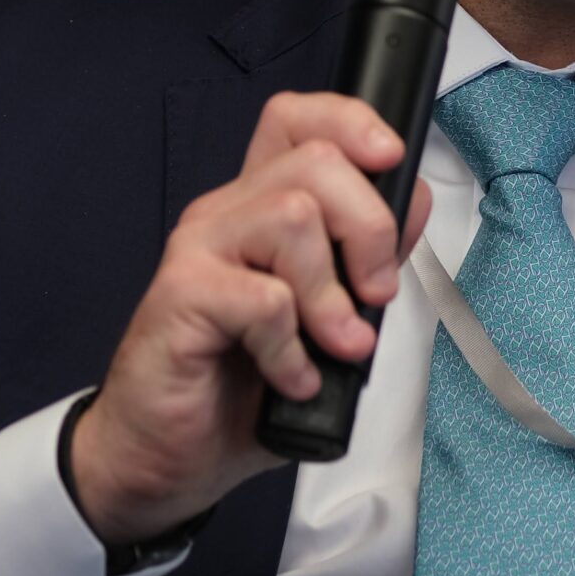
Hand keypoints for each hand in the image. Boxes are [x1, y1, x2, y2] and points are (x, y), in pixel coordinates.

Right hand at [69, 92, 431, 544]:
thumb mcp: (325, 319)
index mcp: (259, 207)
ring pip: (292, 216)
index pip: (296, 119)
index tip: (390, 161)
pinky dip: (293, 348)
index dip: (351, 122)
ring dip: (332, 294)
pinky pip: (264, 299)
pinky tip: (291, 379)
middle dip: (370, 228)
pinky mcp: (181, 297)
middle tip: (374, 296)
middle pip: (316, 162)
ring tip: (334, 346)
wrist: (163, 456)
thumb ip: (363, 259)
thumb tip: (411, 205)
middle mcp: (226, 214)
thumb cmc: (238, 388)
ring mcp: (199, 250)